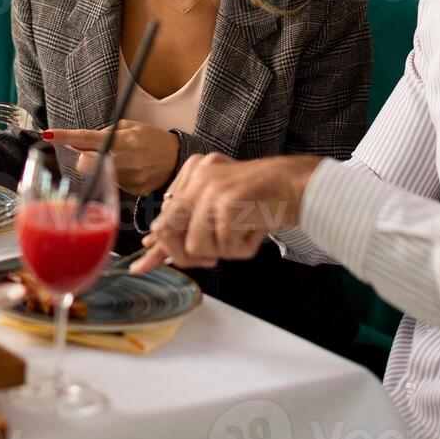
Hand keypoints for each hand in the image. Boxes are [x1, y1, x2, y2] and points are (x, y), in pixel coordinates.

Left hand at [43, 120, 178, 195]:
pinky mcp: (132, 191)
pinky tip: (131, 173)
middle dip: (84, 159)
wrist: (178, 159)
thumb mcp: (129, 127)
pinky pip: (114, 186)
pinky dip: (117, 179)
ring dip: (103, 169)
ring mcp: (127, 178)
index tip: (48, 134)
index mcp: (120, 140)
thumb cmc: (152, 140)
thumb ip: (105, 133)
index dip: (64, 136)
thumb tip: (79, 142)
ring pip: (99, 175)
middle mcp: (122, 160)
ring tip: (123, 162)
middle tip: (93, 154)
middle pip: (85, 163)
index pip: (85, 138)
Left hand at [130, 153, 319, 272]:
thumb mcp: (221, 203)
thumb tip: (155, 242)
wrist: (297, 184)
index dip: (158, 244)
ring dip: (222, 252)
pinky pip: (224, 247)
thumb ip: (190, 220)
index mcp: (193, 173)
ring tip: (242, 236)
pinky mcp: (228, 203)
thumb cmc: (262, 198)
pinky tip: (255, 232)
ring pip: (195, 246)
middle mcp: (198, 177)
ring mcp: (212, 189)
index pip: (165, 214)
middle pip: (169, 232)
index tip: (142, 265)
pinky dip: (242, 249)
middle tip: (212, 258)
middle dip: (185, 255)